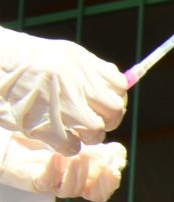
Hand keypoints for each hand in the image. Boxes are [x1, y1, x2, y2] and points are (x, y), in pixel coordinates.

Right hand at [0, 31, 126, 152]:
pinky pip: (72, 146)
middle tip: (90, 120)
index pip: (119, 86)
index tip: (102, 104)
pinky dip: (68, 146)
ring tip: (74, 130)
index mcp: (78, 60)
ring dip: (89, 135)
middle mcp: (73, 79)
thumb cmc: (23, 62)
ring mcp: (59, 102)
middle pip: (113, 110)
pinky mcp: (44, 124)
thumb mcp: (60, 54)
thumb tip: (122, 86)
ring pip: (96, 131)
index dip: (114, 98)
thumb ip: (90, 69)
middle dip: (106, 119)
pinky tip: (59, 138)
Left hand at [0, 133, 125, 200]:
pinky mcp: (37, 181)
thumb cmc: (58, 142)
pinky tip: (57, 156)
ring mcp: (55, 185)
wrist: (26, 138)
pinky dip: (54, 171)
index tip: (115, 167)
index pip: (103, 191)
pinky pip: (47, 182)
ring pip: (70, 190)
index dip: (111, 183)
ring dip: (77, 173)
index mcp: (87, 180)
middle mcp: (73, 185)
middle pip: (91, 194)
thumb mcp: (87, 141)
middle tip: (101, 160)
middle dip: (97, 178)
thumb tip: (119, 154)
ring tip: (78, 155)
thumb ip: (106, 150)